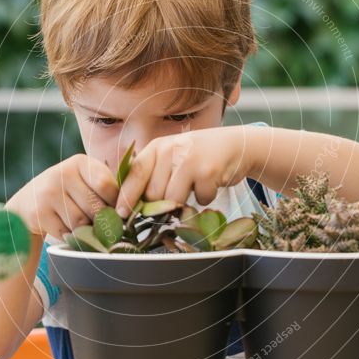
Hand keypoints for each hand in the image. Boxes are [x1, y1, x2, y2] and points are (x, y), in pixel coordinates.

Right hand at [5, 154, 119, 237]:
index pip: (106, 185)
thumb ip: (105, 188)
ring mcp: (48, 193)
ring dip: (86, 230)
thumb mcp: (84, 181)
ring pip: (82, 223)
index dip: (116, 203)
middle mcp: (62, 173)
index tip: (118, 213)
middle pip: (96, 207)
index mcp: (79, 162)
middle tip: (101, 225)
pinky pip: (67, 233)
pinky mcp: (39, 213)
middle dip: (102, 221)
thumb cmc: (66, 193)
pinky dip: (71, 237)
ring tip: (82, 225)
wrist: (26, 203)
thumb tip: (128, 210)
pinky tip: (66, 228)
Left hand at [115, 126, 254, 216]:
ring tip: (193, 187)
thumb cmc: (198, 157)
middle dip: (161, 204)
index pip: (135, 173)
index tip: (121, 213)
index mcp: (158, 147)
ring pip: (173, 200)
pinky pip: (198, 200)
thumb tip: (130, 204)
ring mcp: (190, 159)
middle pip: (154, 194)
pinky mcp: (208, 171)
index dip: (126, 195)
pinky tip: (210, 183)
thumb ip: (152, 174)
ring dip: (183, 203)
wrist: (236, 145)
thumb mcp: (172, 157)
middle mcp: (172, 150)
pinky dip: (205, 198)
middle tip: (176, 196)